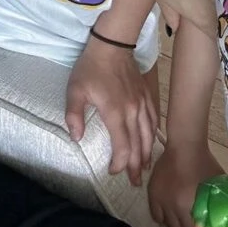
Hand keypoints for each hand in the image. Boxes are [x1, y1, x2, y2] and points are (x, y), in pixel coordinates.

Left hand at [65, 35, 157, 186]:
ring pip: (149, 134)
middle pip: (138, 145)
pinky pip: (154, 119)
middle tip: (135, 182)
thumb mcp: (75, 90)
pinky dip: (153, 134)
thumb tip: (77, 138)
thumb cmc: (91, 68)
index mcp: (115, 113)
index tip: (113, 171)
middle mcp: (133, 112)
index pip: (123, 147)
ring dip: (147, 153)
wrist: (112, 43)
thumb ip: (74, 115)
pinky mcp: (146, 94)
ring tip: (145, 168)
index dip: (120, 163)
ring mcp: (142, 103)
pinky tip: (152, 140)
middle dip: (136, 166)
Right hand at [148, 141, 223, 226]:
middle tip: (192, 221)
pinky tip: (170, 211)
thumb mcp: (217, 183)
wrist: (185, 145)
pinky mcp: (152, 192)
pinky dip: (162, 216)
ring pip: (166, 224)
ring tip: (181, 216)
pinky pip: (154, 215)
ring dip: (174, 223)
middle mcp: (171, 206)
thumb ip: (219, 201)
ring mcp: (160, 199)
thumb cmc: (204, 162)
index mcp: (187, 205)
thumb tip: (226, 215)